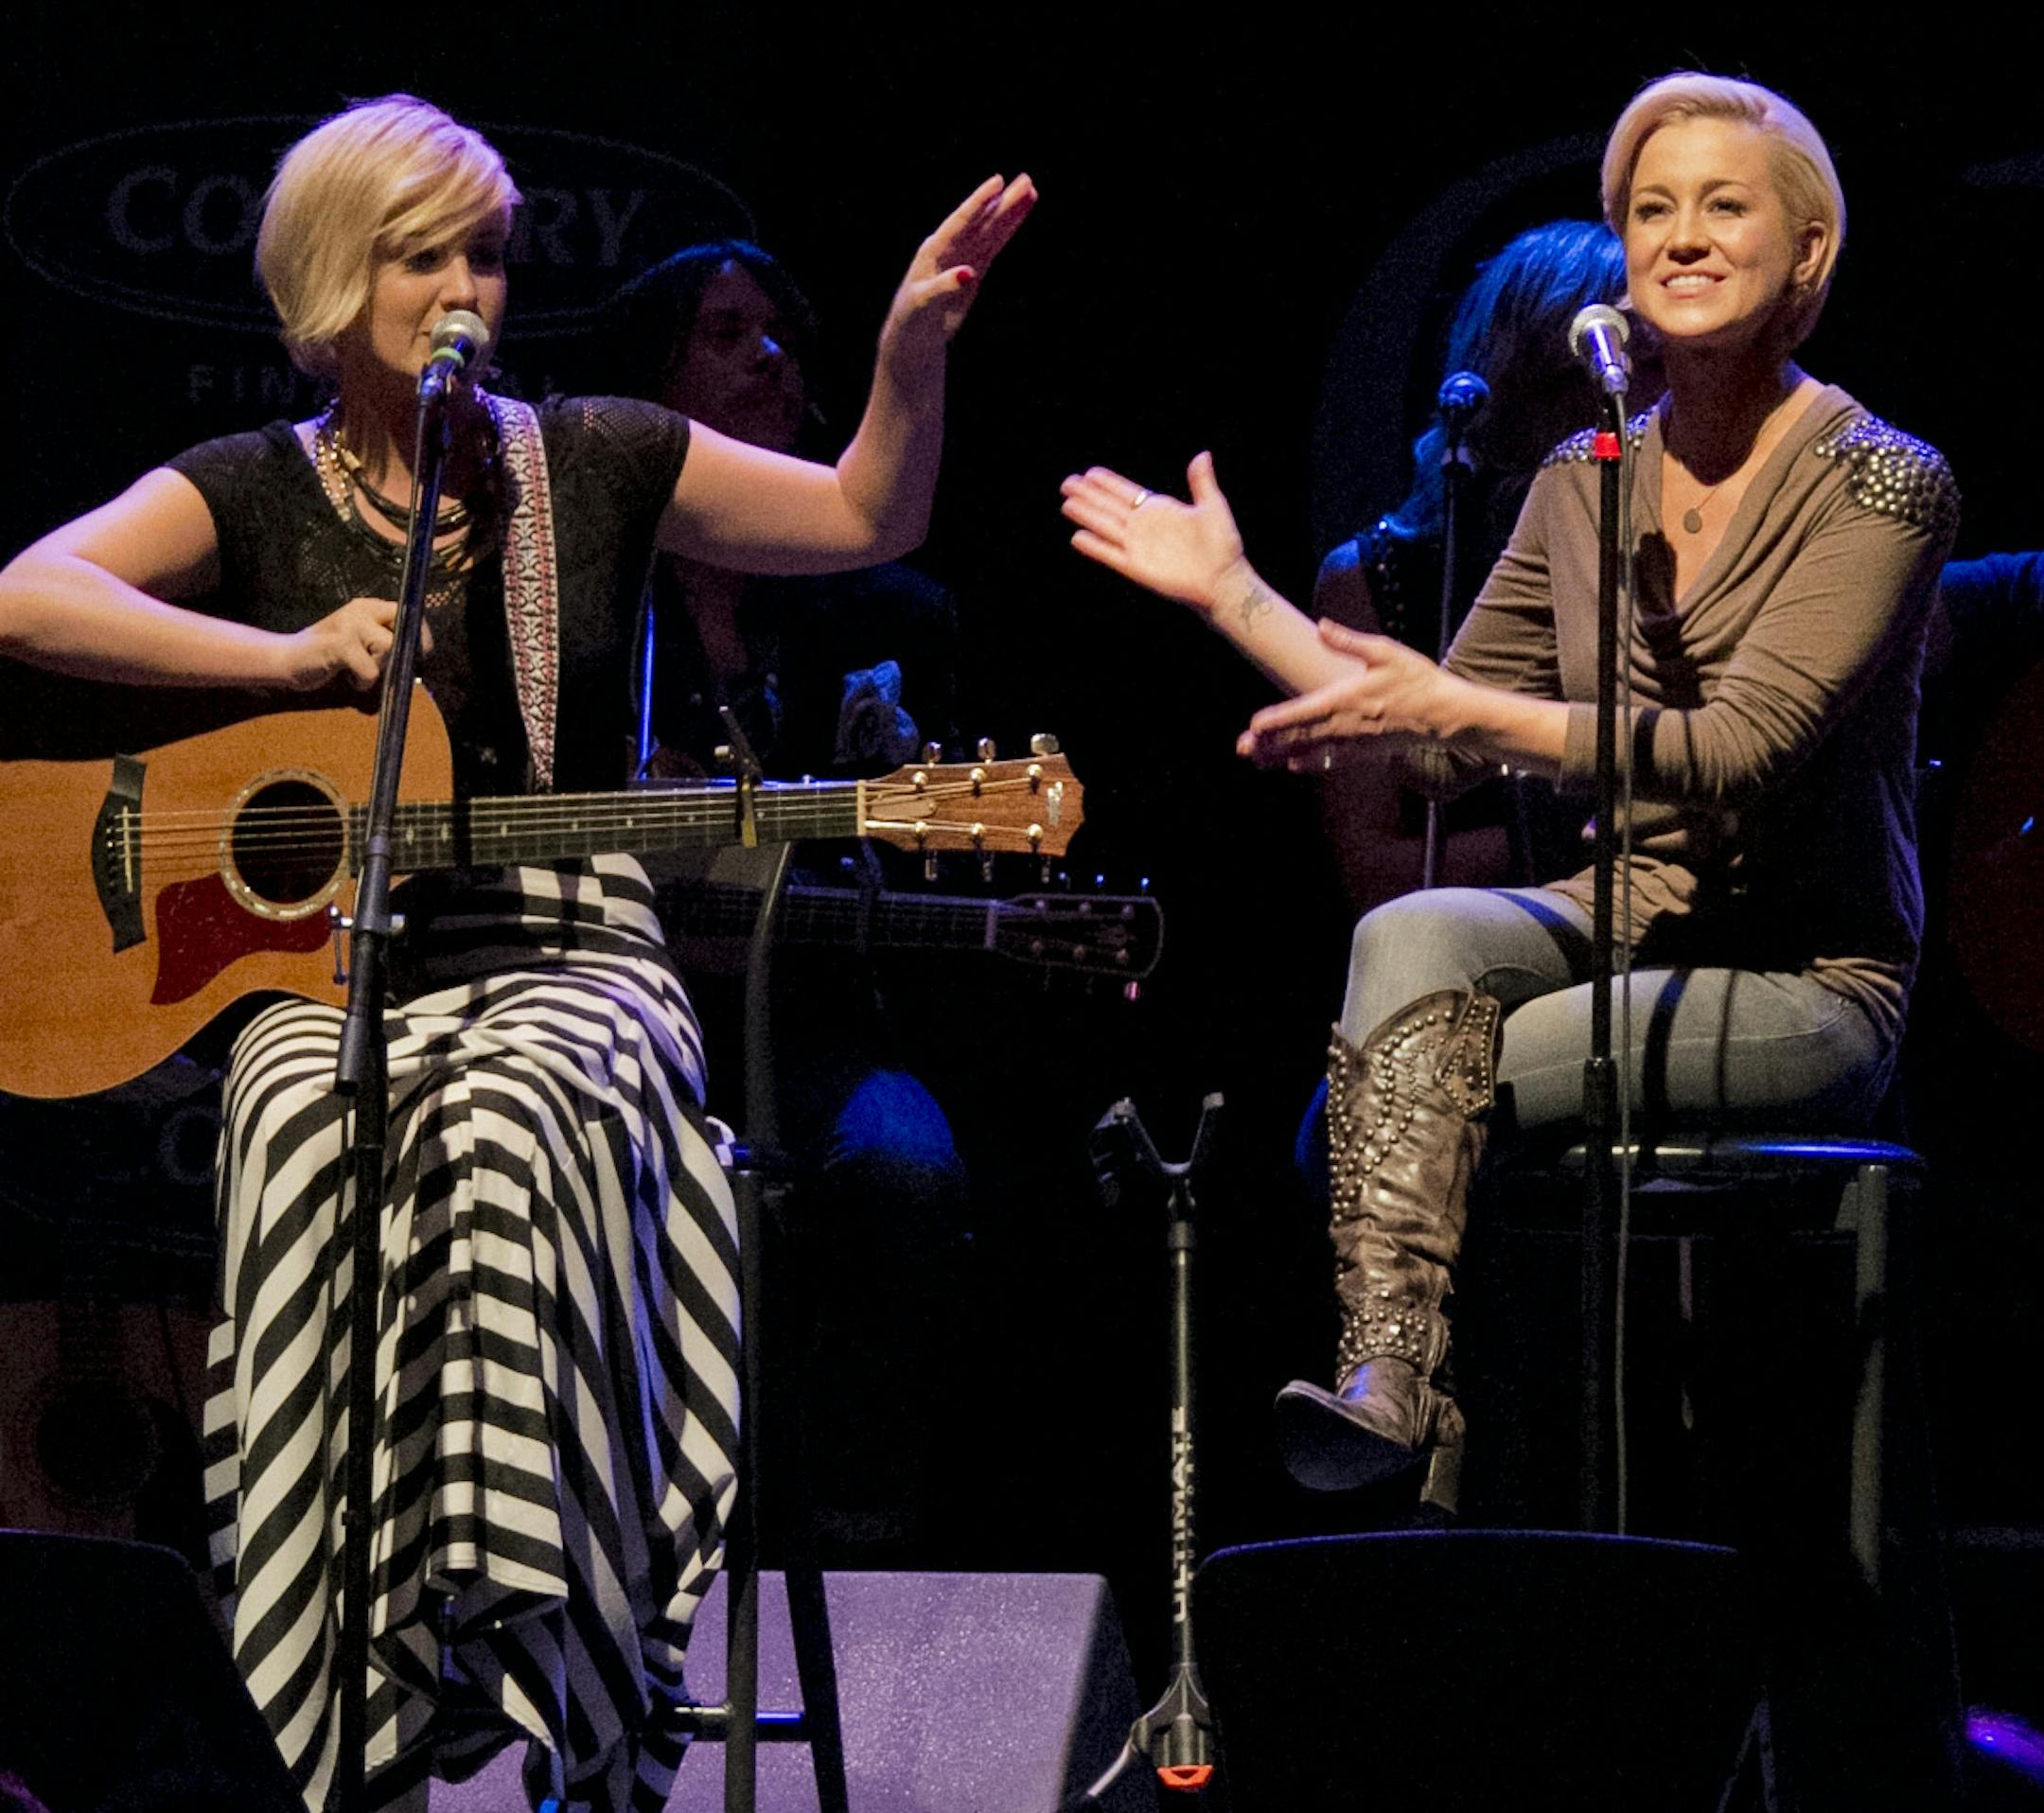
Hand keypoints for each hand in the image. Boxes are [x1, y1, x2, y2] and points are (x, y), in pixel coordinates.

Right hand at [278, 597, 430, 693]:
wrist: (286, 659)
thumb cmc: (328, 657)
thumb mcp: (361, 643)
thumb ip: (386, 642)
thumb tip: (420, 655)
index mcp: (367, 607)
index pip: (408, 611)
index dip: (420, 634)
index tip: (420, 654)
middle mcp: (360, 610)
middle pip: (403, 628)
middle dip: (403, 651)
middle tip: (385, 666)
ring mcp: (349, 625)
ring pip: (388, 649)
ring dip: (377, 670)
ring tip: (355, 671)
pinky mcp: (339, 644)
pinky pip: (370, 671)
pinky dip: (362, 683)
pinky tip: (344, 676)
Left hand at [879, 174, 1036, 371]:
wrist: (915, 332)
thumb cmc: (914, 316)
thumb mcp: (925, 302)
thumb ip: (945, 285)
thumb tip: (970, 273)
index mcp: (935, 248)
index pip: (961, 220)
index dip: (979, 201)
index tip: (998, 182)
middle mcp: (951, 246)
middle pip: (981, 220)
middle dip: (1003, 201)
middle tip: (1026, 180)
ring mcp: (964, 255)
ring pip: (991, 229)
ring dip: (1010, 211)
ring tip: (1030, 190)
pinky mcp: (975, 267)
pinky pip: (995, 244)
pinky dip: (1008, 229)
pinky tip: (1021, 213)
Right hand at [1060, 452, 1247, 613]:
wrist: (1223, 579)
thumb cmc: (1222, 545)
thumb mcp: (1213, 507)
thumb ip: (1202, 482)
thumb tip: (1202, 455)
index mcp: (1158, 510)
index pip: (1127, 493)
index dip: (1108, 483)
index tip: (1090, 473)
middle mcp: (1144, 527)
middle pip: (1110, 507)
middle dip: (1088, 495)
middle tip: (1067, 483)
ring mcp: (1138, 547)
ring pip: (1106, 527)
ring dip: (1087, 515)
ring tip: (1067, 503)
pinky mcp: (1137, 567)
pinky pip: (1111, 555)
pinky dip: (1095, 547)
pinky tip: (1077, 537)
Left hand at [1236, 620, 1463, 768]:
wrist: (1444, 713)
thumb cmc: (1416, 678)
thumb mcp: (1385, 651)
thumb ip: (1349, 642)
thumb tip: (1321, 625)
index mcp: (1348, 697)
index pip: (1305, 710)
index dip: (1279, 719)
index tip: (1255, 725)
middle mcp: (1346, 723)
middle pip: (1300, 735)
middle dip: (1270, 743)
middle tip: (1242, 748)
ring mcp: (1354, 741)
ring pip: (1311, 750)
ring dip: (1281, 755)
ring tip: (1256, 760)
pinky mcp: (1364, 750)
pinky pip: (1331, 759)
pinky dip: (1310, 763)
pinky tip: (1291, 766)